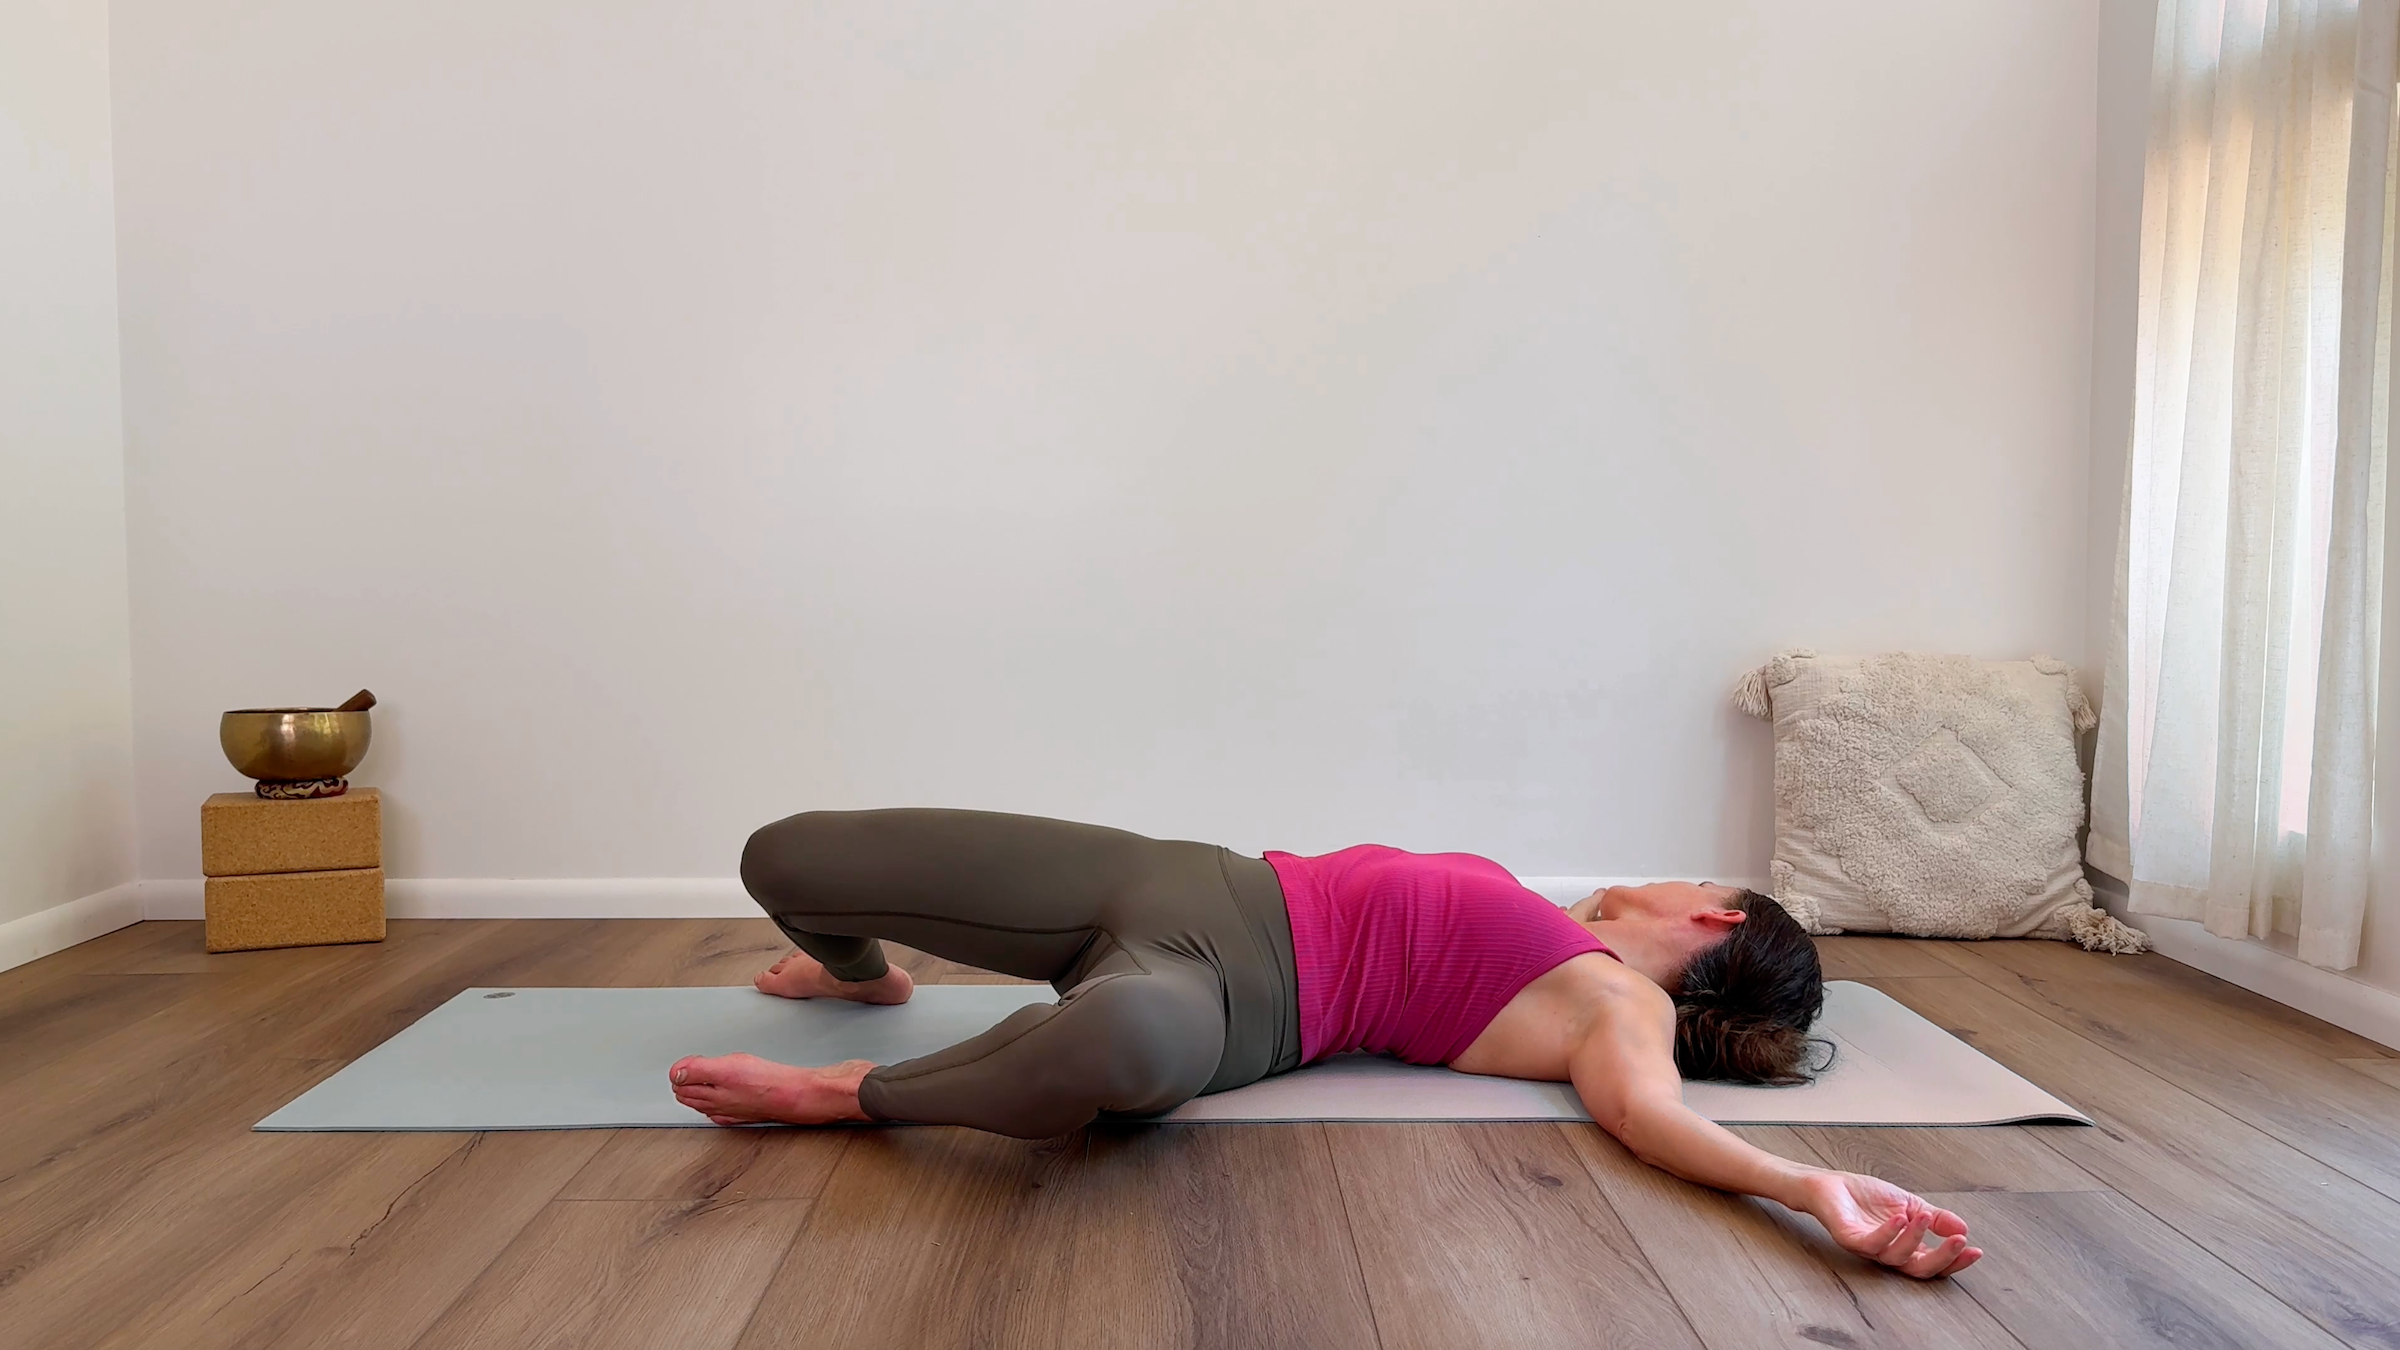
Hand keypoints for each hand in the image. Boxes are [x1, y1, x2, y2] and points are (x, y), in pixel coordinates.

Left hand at [1794, 1170, 1981, 1278]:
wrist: (1831, 1184)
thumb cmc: (1867, 1197)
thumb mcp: (1910, 1204)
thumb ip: (1935, 1218)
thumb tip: (1964, 1228)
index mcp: (1904, 1248)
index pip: (1933, 1264)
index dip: (1955, 1261)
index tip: (1975, 1250)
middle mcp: (1887, 1253)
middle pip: (1919, 1269)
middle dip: (1942, 1258)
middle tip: (1960, 1241)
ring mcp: (1868, 1248)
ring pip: (1897, 1257)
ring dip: (1915, 1238)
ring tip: (1924, 1217)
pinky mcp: (1849, 1239)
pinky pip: (1870, 1243)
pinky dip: (1887, 1233)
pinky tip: (1899, 1219)